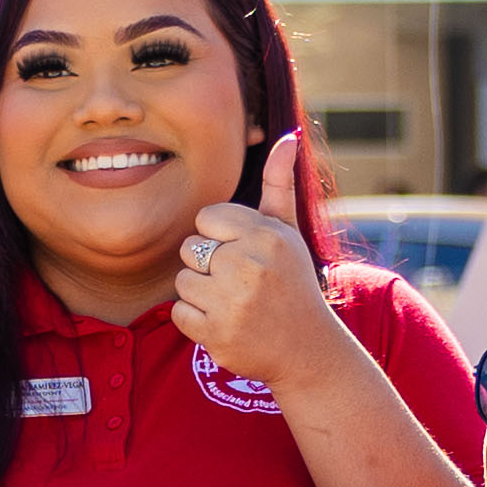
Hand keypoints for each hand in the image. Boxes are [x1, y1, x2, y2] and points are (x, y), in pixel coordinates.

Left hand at [165, 165, 338, 393]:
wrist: (307, 350)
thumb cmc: (292, 283)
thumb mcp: (289, 232)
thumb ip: (280, 184)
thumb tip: (288, 137)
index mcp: (266, 236)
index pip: (206, 219)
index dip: (220, 237)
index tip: (244, 255)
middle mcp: (249, 265)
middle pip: (190, 249)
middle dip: (209, 266)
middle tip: (241, 284)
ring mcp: (232, 302)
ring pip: (182, 281)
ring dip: (201, 294)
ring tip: (234, 303)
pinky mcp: (216, 334)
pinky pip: (179, 313)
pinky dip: (196, 321)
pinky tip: (226, 324)